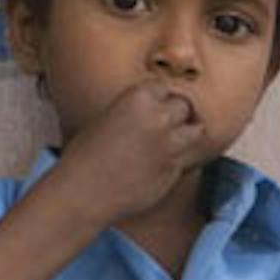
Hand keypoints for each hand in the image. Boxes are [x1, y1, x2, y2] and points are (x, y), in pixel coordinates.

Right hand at [43, 80, 210, 225]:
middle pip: (184, 106)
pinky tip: (162, 164)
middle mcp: (159, 117)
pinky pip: (187, 159)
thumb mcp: (108, 118)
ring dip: (188, 135)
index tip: (156, 107)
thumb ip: (136, 112)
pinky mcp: (174, 170)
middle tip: (167, 125)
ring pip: (197, 131)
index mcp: (139, 97)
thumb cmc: (85, 157)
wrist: (82, 191)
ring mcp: (170, 145)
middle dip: (177, 114)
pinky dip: (180, 159)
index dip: (160, 99)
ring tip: (174, 142)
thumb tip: (154, 112)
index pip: (164, 88)